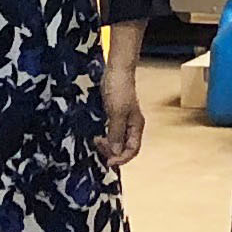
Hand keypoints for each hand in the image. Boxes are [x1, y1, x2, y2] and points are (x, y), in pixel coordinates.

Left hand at [98, 48, 147, 166]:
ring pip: (116, 142)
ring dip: (107, 145)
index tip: (108, 161)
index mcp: (136, 127)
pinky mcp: (113, 116)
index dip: (121, 158)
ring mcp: (122, 122)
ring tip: (96, 141)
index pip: (133, 150)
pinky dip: (104, 137)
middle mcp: (131, 127)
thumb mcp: (117, 112)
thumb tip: (116, 153)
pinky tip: (96, 136)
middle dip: (112, 151)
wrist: (116, 70)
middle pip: (124, 148)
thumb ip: (116, 133)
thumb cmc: (119, 89)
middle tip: (98, 145)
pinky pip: (110, 133)